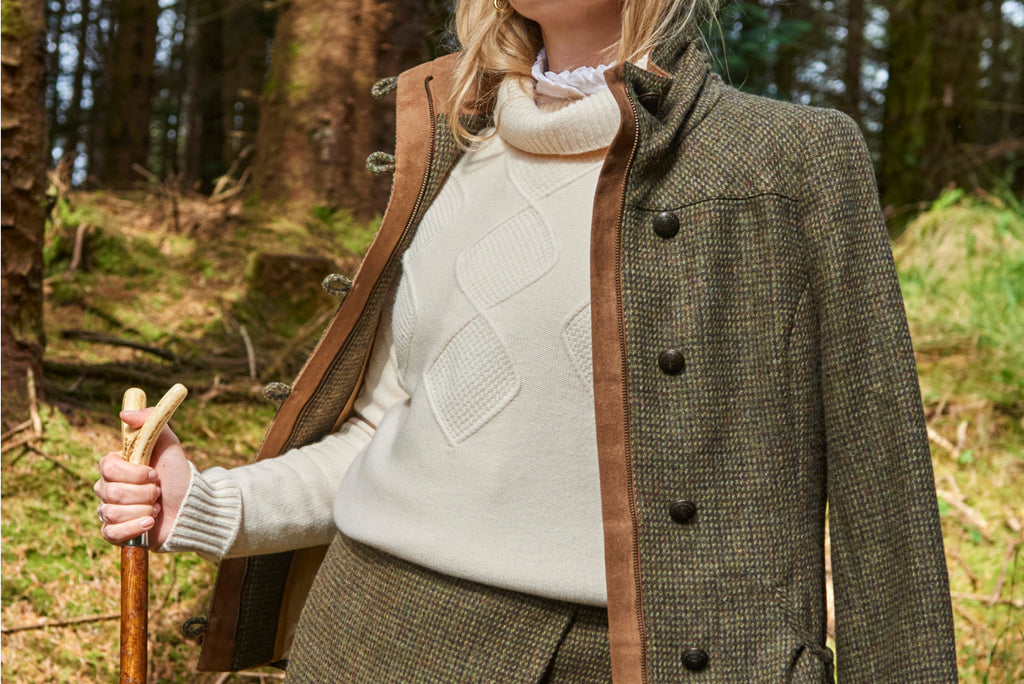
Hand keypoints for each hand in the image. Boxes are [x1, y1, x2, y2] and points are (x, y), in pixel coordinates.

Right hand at [94, 408, 191, 546]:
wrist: (191, 507)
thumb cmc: (179, 475)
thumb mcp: (169, 444)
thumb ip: (151, 421)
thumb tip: (124, 414)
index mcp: (117, 466)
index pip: (107, 467)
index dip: (133, 473)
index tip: (154, 473)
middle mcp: (108, 488)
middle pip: (111, 492)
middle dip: (144, 493)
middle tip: (159, 491)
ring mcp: (110, 510)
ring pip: (112, 512)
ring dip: (143, 510)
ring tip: (157, 507)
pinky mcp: (115, 532)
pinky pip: (110, 533)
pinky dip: (133, 528)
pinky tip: (150, 523)